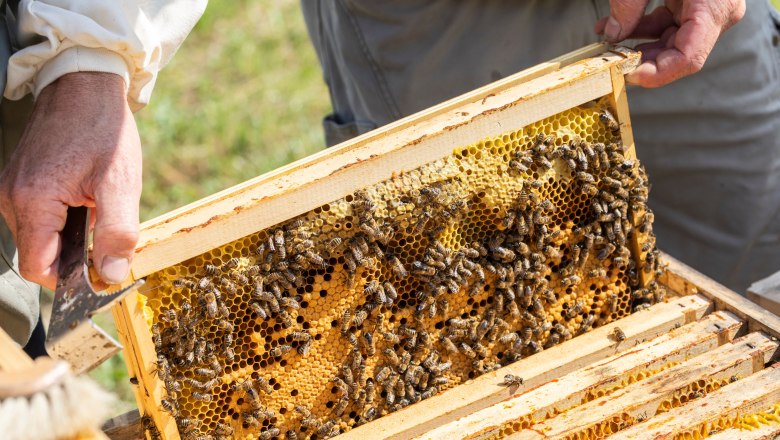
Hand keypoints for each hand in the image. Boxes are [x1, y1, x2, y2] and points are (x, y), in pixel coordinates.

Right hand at [0, 72, 141, 288]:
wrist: (85, 85)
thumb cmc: (104, 130)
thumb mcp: (120, 182)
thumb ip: (116, 232)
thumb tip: (112, 274)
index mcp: (33, 200)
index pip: (39, 267)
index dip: (71, 280)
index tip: (101, 274)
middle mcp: (12, 197)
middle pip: (41, 254)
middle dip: (76, 255)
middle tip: (109, 235)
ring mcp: (12, 188)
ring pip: (41, 237)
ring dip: (73, 235)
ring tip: (98, 207)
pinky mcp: (20, 182)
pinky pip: (40, 217)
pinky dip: (66, 219)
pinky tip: (87, 199)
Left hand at [596, 0, 745, 86]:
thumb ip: (628, 6)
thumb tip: (612, 35)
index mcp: (713, 8)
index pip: (688, 59)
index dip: (656, 73)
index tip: (627, 74)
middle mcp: (717, 13)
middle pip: (678, 54)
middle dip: (641, 58)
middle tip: (611, 60)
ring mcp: (707, 9)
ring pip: (671, 41)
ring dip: (637, 44)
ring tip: (605, 40)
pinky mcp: (696, 3)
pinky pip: (670, 24)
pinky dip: (643, 28)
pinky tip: (615, 27)